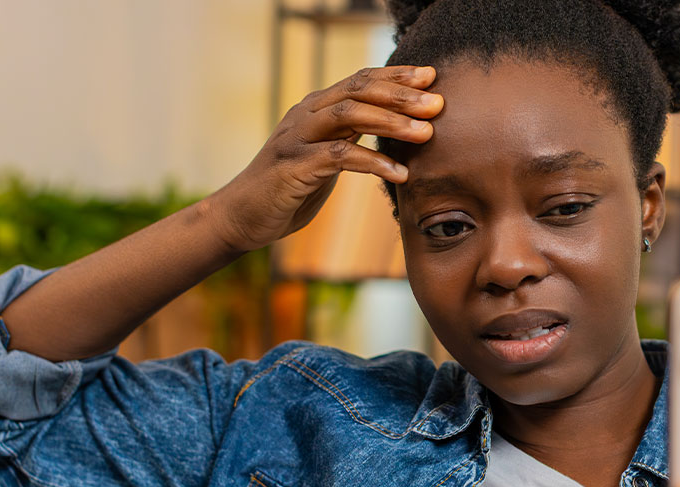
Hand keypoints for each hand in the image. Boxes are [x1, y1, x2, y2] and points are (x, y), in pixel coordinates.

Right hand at [209, 65, 442, 252]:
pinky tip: (400, 175)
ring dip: (392, 122)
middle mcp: (306, 115)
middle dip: (401, 94)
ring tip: (426, 133)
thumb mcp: (325, 158)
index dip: (395, 76)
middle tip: (437, 103)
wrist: (242, 218)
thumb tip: (392, 130)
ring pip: (349, 115)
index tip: (430, 77)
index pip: (360, 80)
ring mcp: (297, 138)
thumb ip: (350, 138)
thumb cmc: (289, 189)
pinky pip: (340, 156)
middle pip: (358, 90)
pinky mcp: (294, 166)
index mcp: (316, 109)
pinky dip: (373, 163)